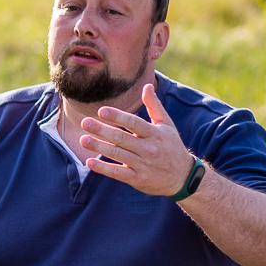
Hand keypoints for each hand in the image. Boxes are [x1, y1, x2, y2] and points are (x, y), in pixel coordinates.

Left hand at [78, 84, 197, 196]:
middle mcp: (148, 148)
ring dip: (98, 147)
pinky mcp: (137, 179)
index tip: (101, 111)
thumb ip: (154, 106)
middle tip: (84, 122)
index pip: (134, 123)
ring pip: (117, 154)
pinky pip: (118, 173)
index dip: (118, 117)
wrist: (183, 178)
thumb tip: (146, 86)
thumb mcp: (167, 125)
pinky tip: (89, 162)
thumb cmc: (172, 147)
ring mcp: (142, 164)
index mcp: (155, 133)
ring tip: (82, 139)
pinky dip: (103, 168)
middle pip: (122, 138)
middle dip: (102, 130)